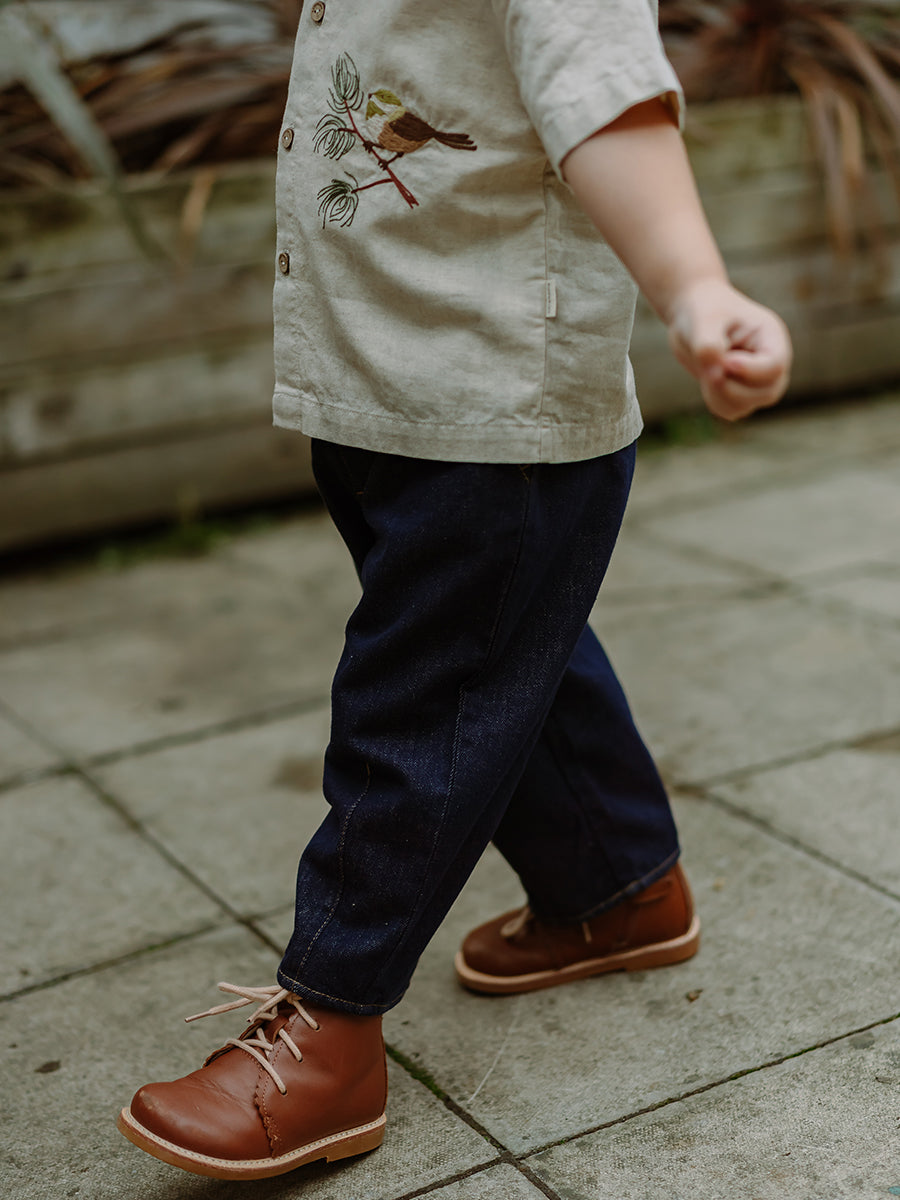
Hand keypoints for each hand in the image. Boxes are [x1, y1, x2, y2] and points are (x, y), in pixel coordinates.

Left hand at [667, 279, 792, 420]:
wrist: (693, 317)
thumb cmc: (704, 311)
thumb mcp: (704, 321)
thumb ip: (708, 344)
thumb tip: (714, 371)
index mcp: (771, 337)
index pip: (774, 365)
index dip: (749, 370)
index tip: (724, 362)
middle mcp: (771, 362)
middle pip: (768, 392)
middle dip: (733, 387)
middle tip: (709, 368)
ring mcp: (758, 381)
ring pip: (748, 405)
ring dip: (720, 395)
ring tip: (706, 368)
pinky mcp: (741, 392)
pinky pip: (731, 410)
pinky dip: (715, 401)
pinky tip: (707, 379)